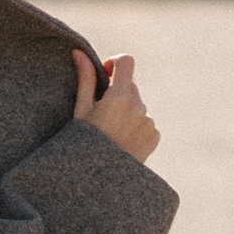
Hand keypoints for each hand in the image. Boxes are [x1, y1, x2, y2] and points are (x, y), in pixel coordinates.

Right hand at [72, 49, 159, 164]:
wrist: (101, 181)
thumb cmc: (84, 144)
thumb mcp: (80, 111)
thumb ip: (84, 79)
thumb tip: (79, 52)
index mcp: (119, 97)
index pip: (126, 61)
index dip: (115, 63)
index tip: (104, 74)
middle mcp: (139, 106)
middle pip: (129, 85)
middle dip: (116, 93)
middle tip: (100, 114)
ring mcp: (149, 122)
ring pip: (137, 105)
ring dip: (125, 111)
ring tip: (109, 133)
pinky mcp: (155, 135)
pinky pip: (145, 121)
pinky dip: (134, 126)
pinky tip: (121, 142)